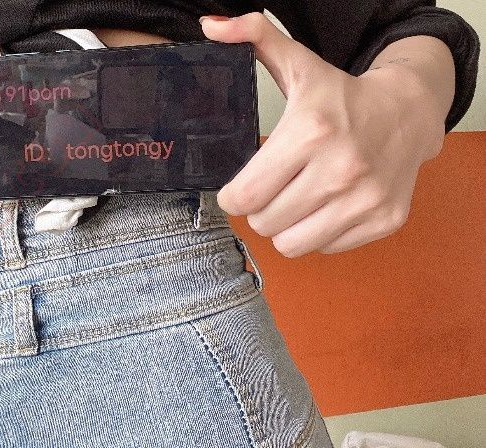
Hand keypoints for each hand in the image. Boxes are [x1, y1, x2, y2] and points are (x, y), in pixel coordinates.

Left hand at [200, 12, 446, 256]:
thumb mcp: (298, 65)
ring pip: (291, 244)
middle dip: (259, 210)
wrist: (410, 112)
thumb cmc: (344, 96)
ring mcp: (366, 199)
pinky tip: (325, 205)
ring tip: (295, 200)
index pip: (244, 196)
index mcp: (310, 131)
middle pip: (263, 223)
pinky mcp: (384, 219)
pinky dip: (318, 233)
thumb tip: (211, 27)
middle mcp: (340, 169)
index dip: (232, 197)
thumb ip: (252, 40)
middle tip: (271, 190)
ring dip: (286, 226)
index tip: (238, 190)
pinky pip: (325, 248)